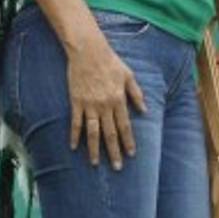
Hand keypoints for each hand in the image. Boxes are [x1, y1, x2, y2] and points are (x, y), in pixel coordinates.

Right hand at [66, 30, 145, 169]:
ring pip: (93, 132)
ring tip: (95, 164)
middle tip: (117, 167)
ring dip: (94, 149)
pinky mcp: (76, 101)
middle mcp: (105, 105)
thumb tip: (144, 111)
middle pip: (110, 133)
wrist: (89, 51)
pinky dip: (75, 135)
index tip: (130, 154)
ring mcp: (90, 104)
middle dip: (114, 151)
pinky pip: (76, 122)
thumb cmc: (110, 61)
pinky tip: (74, 147)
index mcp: (118, 99)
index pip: (125, 126)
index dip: (128, 141)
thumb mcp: (128, 75)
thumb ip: (136, 94)